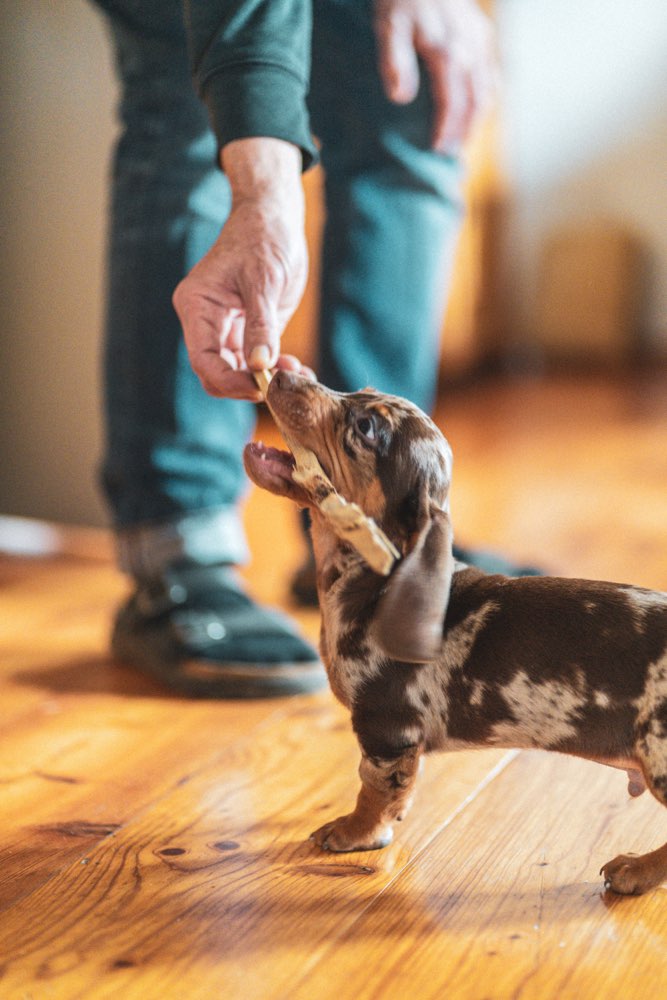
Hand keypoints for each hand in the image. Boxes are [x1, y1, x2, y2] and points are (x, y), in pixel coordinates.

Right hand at [172, 138, 311, 399]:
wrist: (274, 218)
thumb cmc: (264, 237)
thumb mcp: (264, 279)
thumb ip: (261, 323)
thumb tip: (260, 365)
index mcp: (197, 306)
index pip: (203, 360)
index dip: (230, 381)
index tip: (262, 386)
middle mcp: (205, 322)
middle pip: (217, 373)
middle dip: (249, 384)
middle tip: (284, 385)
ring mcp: (225, 329)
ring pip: (237, 373)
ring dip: (266, 380)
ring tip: (299, 376)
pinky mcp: (247, 332)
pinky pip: (255, 363)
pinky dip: (275, 371)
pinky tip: (298, 369)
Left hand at [374, 0, 495, 150]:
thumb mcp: (389, 26)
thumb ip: (395, 60)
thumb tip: (401, 98)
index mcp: (448, 51)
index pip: (452, 101)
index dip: (446, 128)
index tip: (436, 149)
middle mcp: (471, 47)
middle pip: (475, 100)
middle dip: (464, 130)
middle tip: (450, 154)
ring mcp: (480, 40)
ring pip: (488, 88)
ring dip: (477, 117)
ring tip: (463, 139)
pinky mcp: (482, 33)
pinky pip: (491, 71)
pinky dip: (486, 95)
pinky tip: (476, 110)